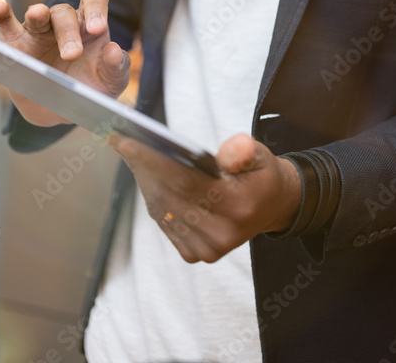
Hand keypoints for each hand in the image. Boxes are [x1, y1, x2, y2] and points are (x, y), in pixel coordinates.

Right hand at [0, 0, 130, 126]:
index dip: (96, 8)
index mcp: (89, 25)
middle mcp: (63, 23)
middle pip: (64, 13)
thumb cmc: (89, 89)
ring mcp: (38, 32)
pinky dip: (0, 13)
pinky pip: (6, 25)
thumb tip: (113, 49)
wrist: (62, 111)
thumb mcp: (110, 82)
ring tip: (37, 14)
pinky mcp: (15, 45)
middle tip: (72, 55)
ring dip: (37, 13)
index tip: (98, 28)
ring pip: (37, 14)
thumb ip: (116, 66)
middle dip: (68, 32)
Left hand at [108, 132, 301, 262]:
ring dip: (144, 181)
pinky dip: (153, 197)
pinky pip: (165, 223)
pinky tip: (145, 176)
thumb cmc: (261, 175)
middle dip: (142, 167)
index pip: (186, 182)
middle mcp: (221, 235)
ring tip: (130, 153)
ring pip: (163, 211)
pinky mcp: (197, 254)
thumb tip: (229, 150)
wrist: (272, 207)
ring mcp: (208, 249)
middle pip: (169, 197)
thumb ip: (243, 152)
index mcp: (237, 206)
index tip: (128, 142)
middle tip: (122, 141)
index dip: (153, 161)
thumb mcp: (260, 155)